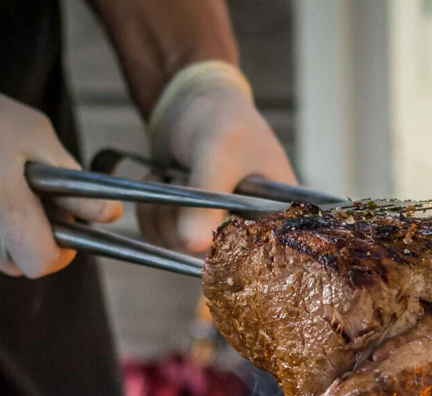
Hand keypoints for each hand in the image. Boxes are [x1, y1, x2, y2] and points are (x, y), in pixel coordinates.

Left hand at [140, 61, 295, 252]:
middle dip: (189, 224)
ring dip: (164, 214)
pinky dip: (152, 213)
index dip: (239, 256)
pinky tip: (164, 182)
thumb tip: (194, 247)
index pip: (269, 255)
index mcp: (279, 212)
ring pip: (182, 249)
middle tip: (186, 184)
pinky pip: (162, 239)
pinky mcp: (189, 224)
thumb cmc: (222, 119)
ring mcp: (218, 228)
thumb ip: (206, 201)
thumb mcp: (218, 155)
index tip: (211, 237)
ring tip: (174, 176)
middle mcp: (251, 227)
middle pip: (219, 258)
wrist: (190, 100)